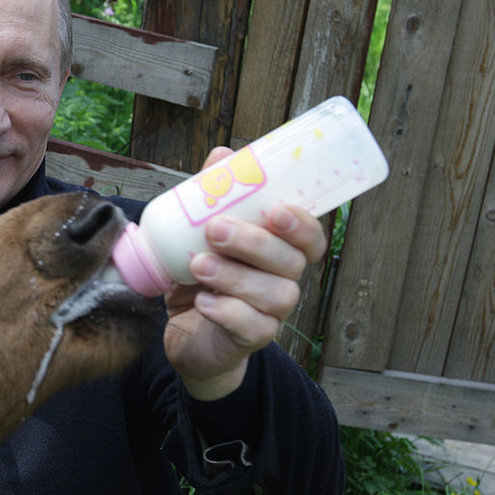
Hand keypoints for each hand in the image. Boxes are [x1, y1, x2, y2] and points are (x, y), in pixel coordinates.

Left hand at [163, 148, 326, 400]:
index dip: (302, 223)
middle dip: (254, 243)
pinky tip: (202, 301)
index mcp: (279, 251)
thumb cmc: (202, 276)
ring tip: (199, 265)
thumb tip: (222, 155)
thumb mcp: (200, 233)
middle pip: (290, 261)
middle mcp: (283, 281)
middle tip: (215, 230)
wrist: (185, 332)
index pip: (310, 237)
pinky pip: (252, 327)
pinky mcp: (251, 339)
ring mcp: (271, 313)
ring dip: (235, 276)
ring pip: (274, 294)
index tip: (274, 209)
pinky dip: (227, 311)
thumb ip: (214, 196)